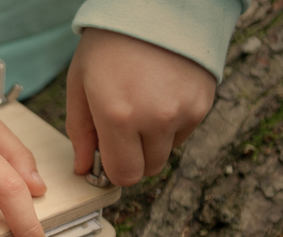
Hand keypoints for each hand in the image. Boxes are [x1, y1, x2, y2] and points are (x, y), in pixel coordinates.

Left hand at [66, 28, 215, 184]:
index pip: (124, 174)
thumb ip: (80, 132)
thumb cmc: (109, 45)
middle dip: (132, 158)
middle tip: (121, 133)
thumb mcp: (80, 85)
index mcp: (118, 116)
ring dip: (152, 143)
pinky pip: (183, 134)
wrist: (155, 9)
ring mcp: (183, 112)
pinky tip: (158, 98)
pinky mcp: (203, 104)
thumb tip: (84, 169)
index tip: (107, 158)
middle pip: (148, 169)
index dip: (113, 171)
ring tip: (139, 108)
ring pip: (167, 153)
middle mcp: (155, 119)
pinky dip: (170, 126)